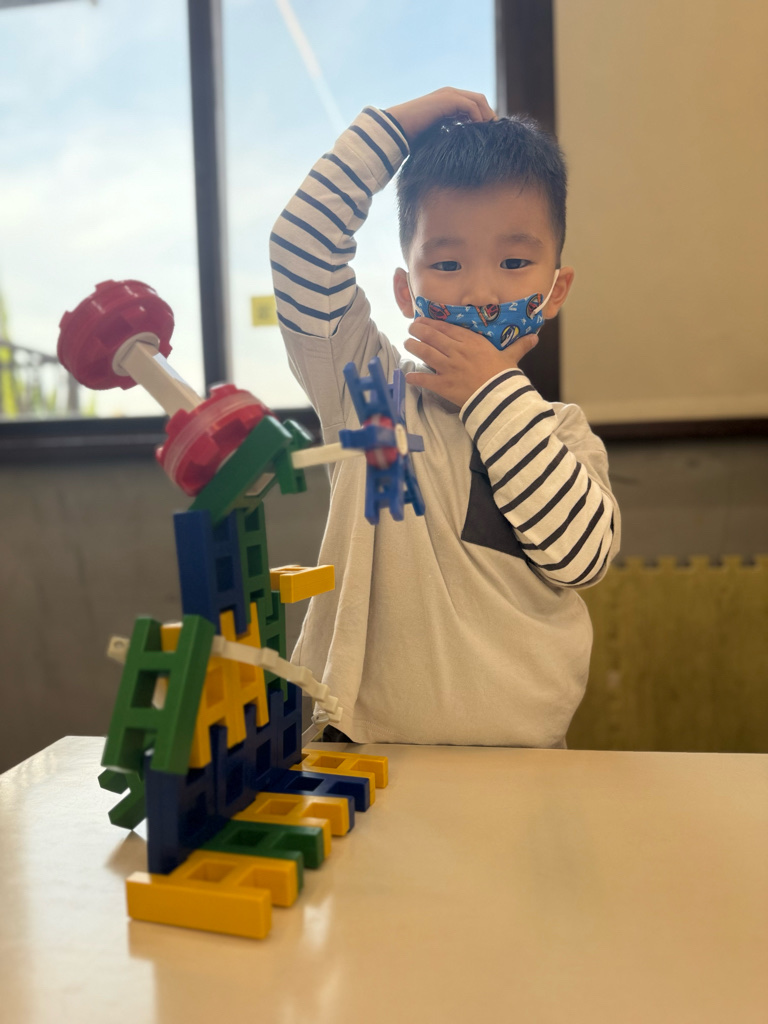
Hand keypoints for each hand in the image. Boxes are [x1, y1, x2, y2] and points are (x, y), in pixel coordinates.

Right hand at [386, 87, 495, 143]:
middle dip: (489, 115)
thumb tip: (460, 150)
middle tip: (496, 133)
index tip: (489, 134)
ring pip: (478, 101)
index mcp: (446, 101)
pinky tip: (479, 131)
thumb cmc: (410, 137)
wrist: (396, 129)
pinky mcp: (447, 99)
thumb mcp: (435, 136)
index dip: (483, 117)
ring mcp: (448, 95)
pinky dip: (478, 117)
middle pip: (479, 100)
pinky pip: (471, 106)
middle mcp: (449, 94)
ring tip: (491, 133)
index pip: (472, 104)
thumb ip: (448, 134)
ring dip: (487, 116)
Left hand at [403, 318, 538, 407]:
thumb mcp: (511, 358)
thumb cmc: (504, 377)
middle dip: (419, 331)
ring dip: (414, 347)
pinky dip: (415, 377)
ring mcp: (448, 368)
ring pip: (426, 353)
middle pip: (433, 337)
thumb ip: (519, 346)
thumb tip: (534, 338)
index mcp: (471, 342)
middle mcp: (457, 352)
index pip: (447, 329)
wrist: (499, 398)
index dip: (433, 323)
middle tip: (411, 328)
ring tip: (407, 343)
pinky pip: (425, 379)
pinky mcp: (443, 385)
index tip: (424, 320)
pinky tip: (407, 375)